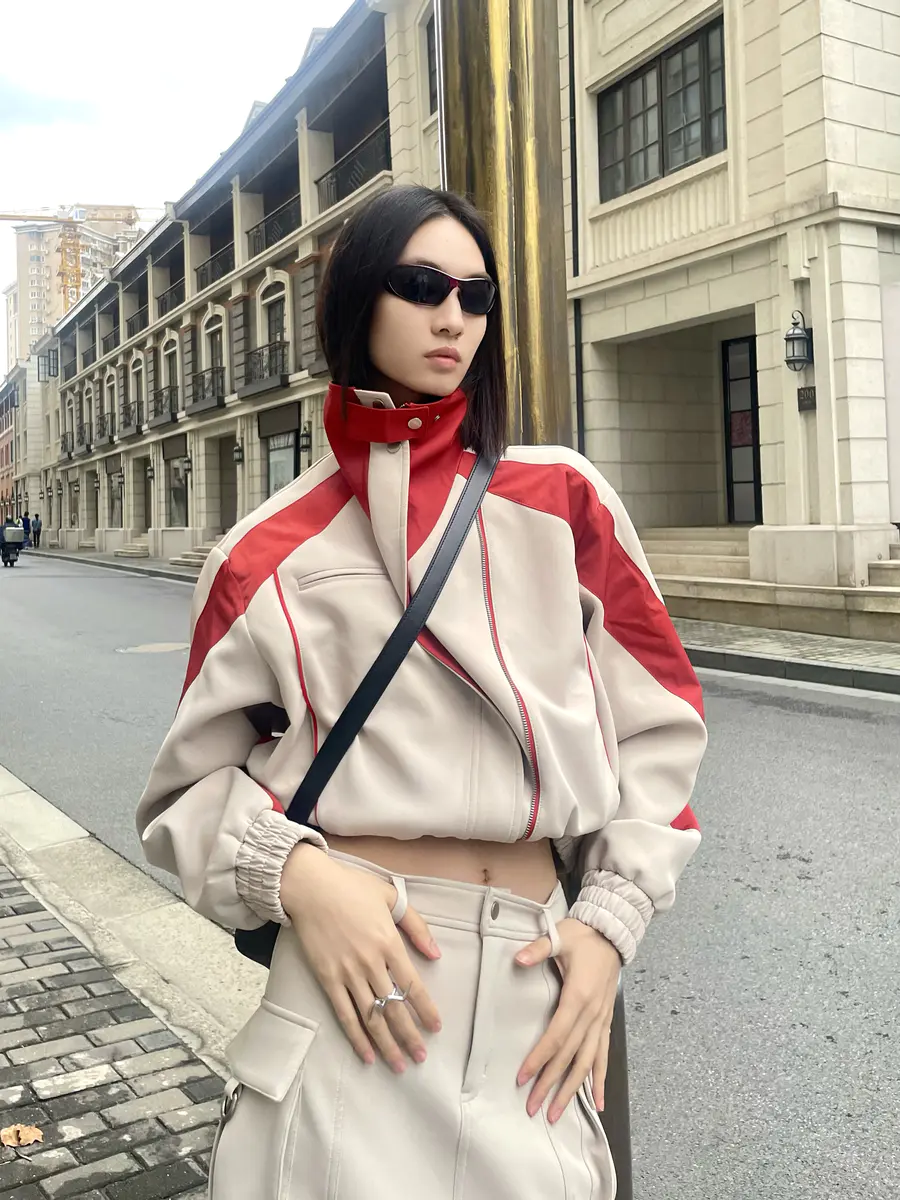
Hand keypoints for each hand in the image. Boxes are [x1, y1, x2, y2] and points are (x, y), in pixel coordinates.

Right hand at [279, 846, 441, 1073]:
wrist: (310, 887)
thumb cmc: (351, 887)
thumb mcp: (390, 896)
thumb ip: (416, 925)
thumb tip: (435, 953)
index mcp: (389, 942)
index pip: (412, 984)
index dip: (425, 1009)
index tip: (436, 1028)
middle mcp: (370, 962)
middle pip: (394, 1007)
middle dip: (409, 1035)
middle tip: (421, 1058)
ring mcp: (347, 972)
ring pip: (371, 1016)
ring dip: (386, 1043)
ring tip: (399, 1065)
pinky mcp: (327, 978)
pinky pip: (344, 1013)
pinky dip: (356, 1037)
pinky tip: (367, 1054)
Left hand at [514, 918, 619, 1122]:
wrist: (613, 933)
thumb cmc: (584, 936)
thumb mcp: (560, 937)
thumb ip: (539, 948)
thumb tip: (519, 959)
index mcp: (579, 996)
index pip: (556, 1036)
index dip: (540, 1058)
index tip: (523, 1077)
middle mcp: (592, 1014)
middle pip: (570, 1056)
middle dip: (551, 1084)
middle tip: (533, 1107)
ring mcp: (601, 1020)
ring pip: (587, 1063)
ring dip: (572, 1090)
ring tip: (557, 1113)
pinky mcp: (606, 1021)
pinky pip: (603, 1055)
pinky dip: (600, 1079)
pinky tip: (599, 1102)